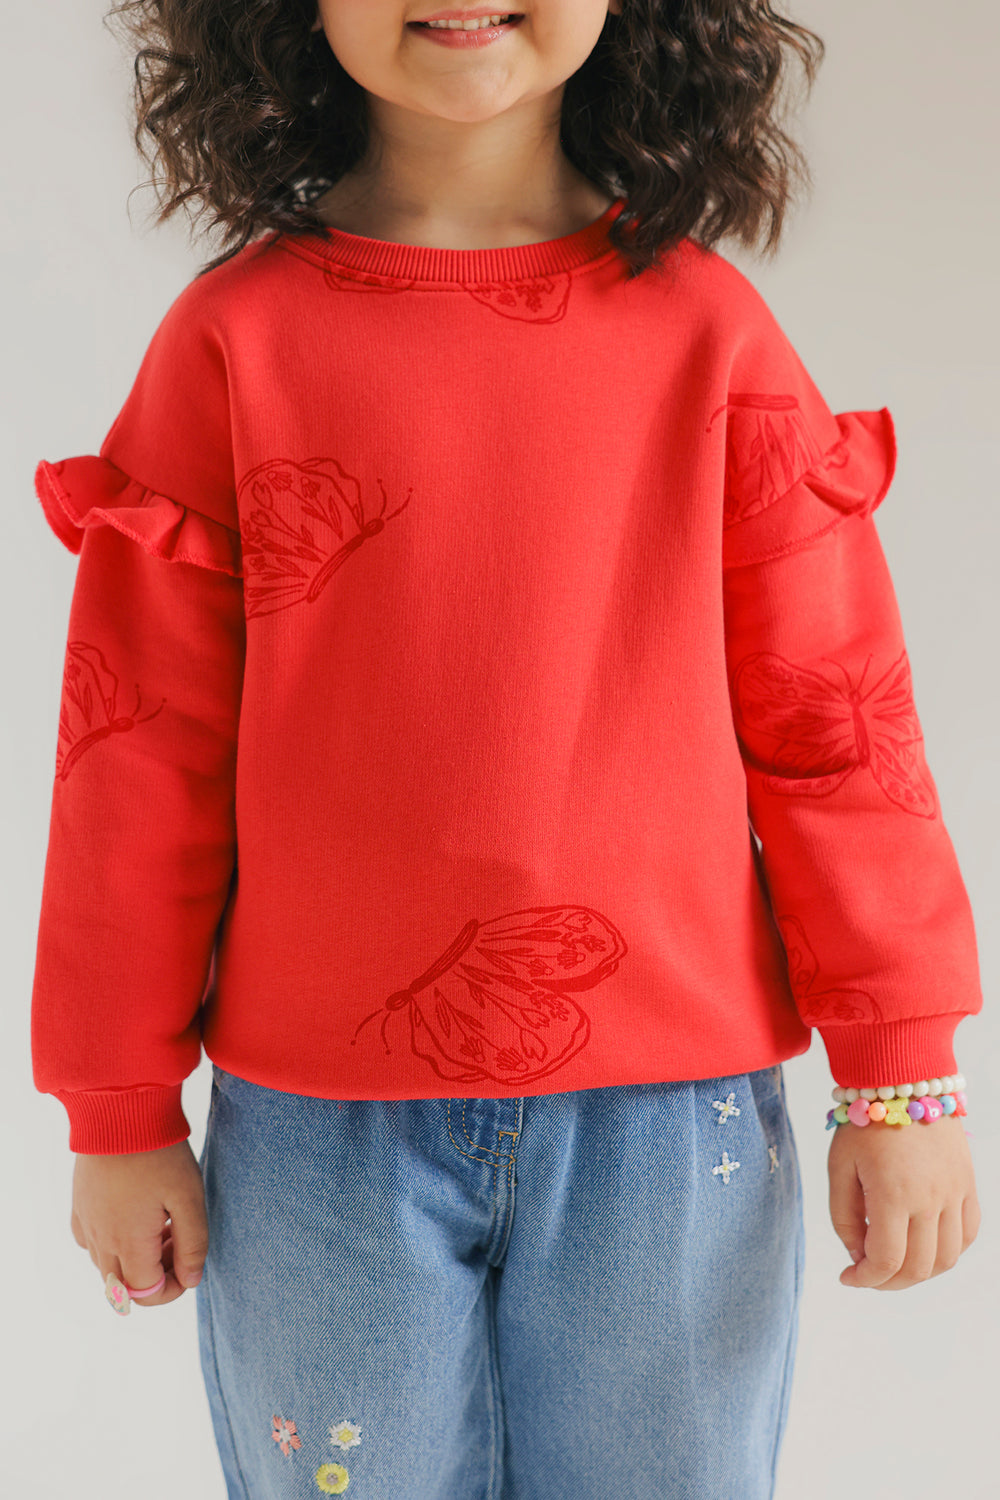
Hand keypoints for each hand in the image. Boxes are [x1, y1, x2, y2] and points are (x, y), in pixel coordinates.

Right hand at [71, 1138, 208, 1308]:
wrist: (120, 1111)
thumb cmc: (159, 1152)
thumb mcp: (189, 1197)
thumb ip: (193, 1244)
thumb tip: (191, 1280)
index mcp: (128, 1243)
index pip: (146, 1294)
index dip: (172, 1290)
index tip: (189, 1266)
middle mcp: (101, 1240)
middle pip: (124, 1285)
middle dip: (157, 1275)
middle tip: (178, 1240)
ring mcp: (86, 1222)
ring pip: (107, 1266)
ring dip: (136, 1259)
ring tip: (163, 1224)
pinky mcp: (79, 1205)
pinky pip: (92, 1243)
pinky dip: (115, 1242)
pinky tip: (136, 1215)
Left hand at [828, 1112, 979, 1289]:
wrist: (902, 1080)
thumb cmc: (863, 1122)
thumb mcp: (838, 1167)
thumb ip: (843, 1217)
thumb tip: (858, 1256)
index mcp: (893, 1194)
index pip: (886, 1261)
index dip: (865, 1280)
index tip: (848, 1277)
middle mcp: (930, 1198)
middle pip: (918, 1268)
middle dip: (888, 1282)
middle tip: (868, 1273)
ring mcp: (954, 1192)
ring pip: (947, 1258)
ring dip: (919, 1272)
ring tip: (894, 1261)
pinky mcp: (967, 1184)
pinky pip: (968, 1233)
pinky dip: (948, 1250)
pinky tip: (923, 1244)